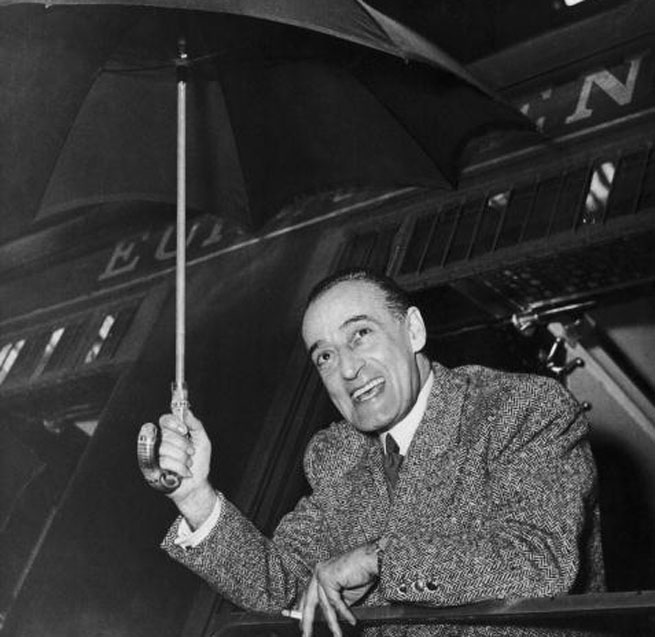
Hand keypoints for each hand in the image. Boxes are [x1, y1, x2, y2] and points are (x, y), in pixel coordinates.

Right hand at [157, 410, 215, 528]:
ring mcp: (156, 456)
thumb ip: (195, 424)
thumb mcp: (202, 439)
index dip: (173, 423)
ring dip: (183, 458)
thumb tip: (186, 411)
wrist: (198, 484)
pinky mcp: (153, 469)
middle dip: (183, 445)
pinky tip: (184, 472)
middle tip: (191, 452)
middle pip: (166, 435)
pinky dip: (180, 467)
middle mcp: (161, 442)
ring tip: (188, 463)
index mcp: (172, 433)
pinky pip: (165, 462)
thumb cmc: (199, 462)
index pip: (164, 420)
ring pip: (165, 449)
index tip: (184, 430)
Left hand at [298, 543, 378, 636]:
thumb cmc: (361, 574)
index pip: (308, 595)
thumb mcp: (345, 594)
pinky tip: (352, 620)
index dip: (302, 610)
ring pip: (324, 605)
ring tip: (337, 635)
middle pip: (309, 601)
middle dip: (306, 620)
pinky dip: (345, 612)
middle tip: (305, 635)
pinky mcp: (328, 577)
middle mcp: (319, 572)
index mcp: (320, 573)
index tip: (301, 623)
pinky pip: (335, 602)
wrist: (371, 560)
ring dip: (333, 623)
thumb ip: (335, 603)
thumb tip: (330, 618)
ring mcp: (322, 574)